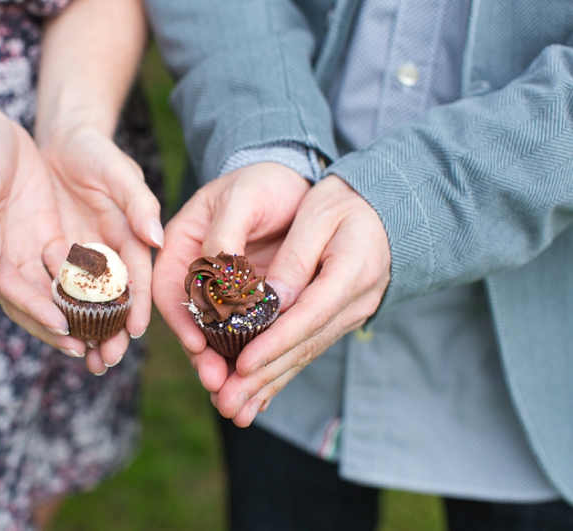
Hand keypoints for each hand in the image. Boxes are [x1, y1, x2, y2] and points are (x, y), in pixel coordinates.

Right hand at [0, 111, 87, 357]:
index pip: (15, 291)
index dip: (39, 313)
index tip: (66, 331)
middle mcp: (10, 258)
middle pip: (39, 304)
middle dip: (66, 331)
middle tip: (96, 356)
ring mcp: (30, 249)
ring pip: (59, 293)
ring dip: (83, 317)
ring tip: (111, 341)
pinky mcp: (48, 236)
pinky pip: (73, 269)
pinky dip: (91, 287)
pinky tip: (117, 301)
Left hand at [41, 123, 163, 373]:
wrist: (60, 138)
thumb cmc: (94, 150)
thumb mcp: (119, 172)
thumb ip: (138, 204)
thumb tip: (157, 239)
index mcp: (131, 237)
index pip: (138, 276)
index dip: (138, 304)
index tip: (134, 332)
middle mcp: (110, 253)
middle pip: (113, 299)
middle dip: (111, 332)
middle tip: (106, 362)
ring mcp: (83, 257)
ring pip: (85, 301)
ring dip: (85, 330)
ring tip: (83, 361)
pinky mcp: (58, 254)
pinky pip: (57, 286)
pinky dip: (56, 309)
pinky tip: (52, 332)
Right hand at [152, 163, 310, 393]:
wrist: (296, 184)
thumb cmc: (263, 183)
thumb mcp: (243, 198)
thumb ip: (225, 235)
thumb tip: (217, 273)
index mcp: (181, 245)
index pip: (167, 288)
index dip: (179, 319)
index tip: (198, 344)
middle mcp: (196, 273)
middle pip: (190, 321)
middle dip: (202, 355)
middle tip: (217, 383)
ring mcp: (222, 293)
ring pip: (216, 336)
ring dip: (224, 366)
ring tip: (236, 396)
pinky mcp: (247, 305)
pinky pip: (245, 336)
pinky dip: (251, 360)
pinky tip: (259, 387)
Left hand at [214, 174, 390, 426]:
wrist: (385, 211)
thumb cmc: (346, 203)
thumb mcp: (320, 214)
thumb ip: (297, 256)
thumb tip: (273, 298)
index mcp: (351, 273)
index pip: (307, 316)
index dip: (273, 344)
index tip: (242, 365)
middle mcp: (354, 303)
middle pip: (303, 346)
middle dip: (263, 377)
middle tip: (227, 403)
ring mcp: (348, 315)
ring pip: (304, 355)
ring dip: (268, 384)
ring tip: (233, 409)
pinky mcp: (336, 320)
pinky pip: (307, 350)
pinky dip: (280, 374)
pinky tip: (257, 396)